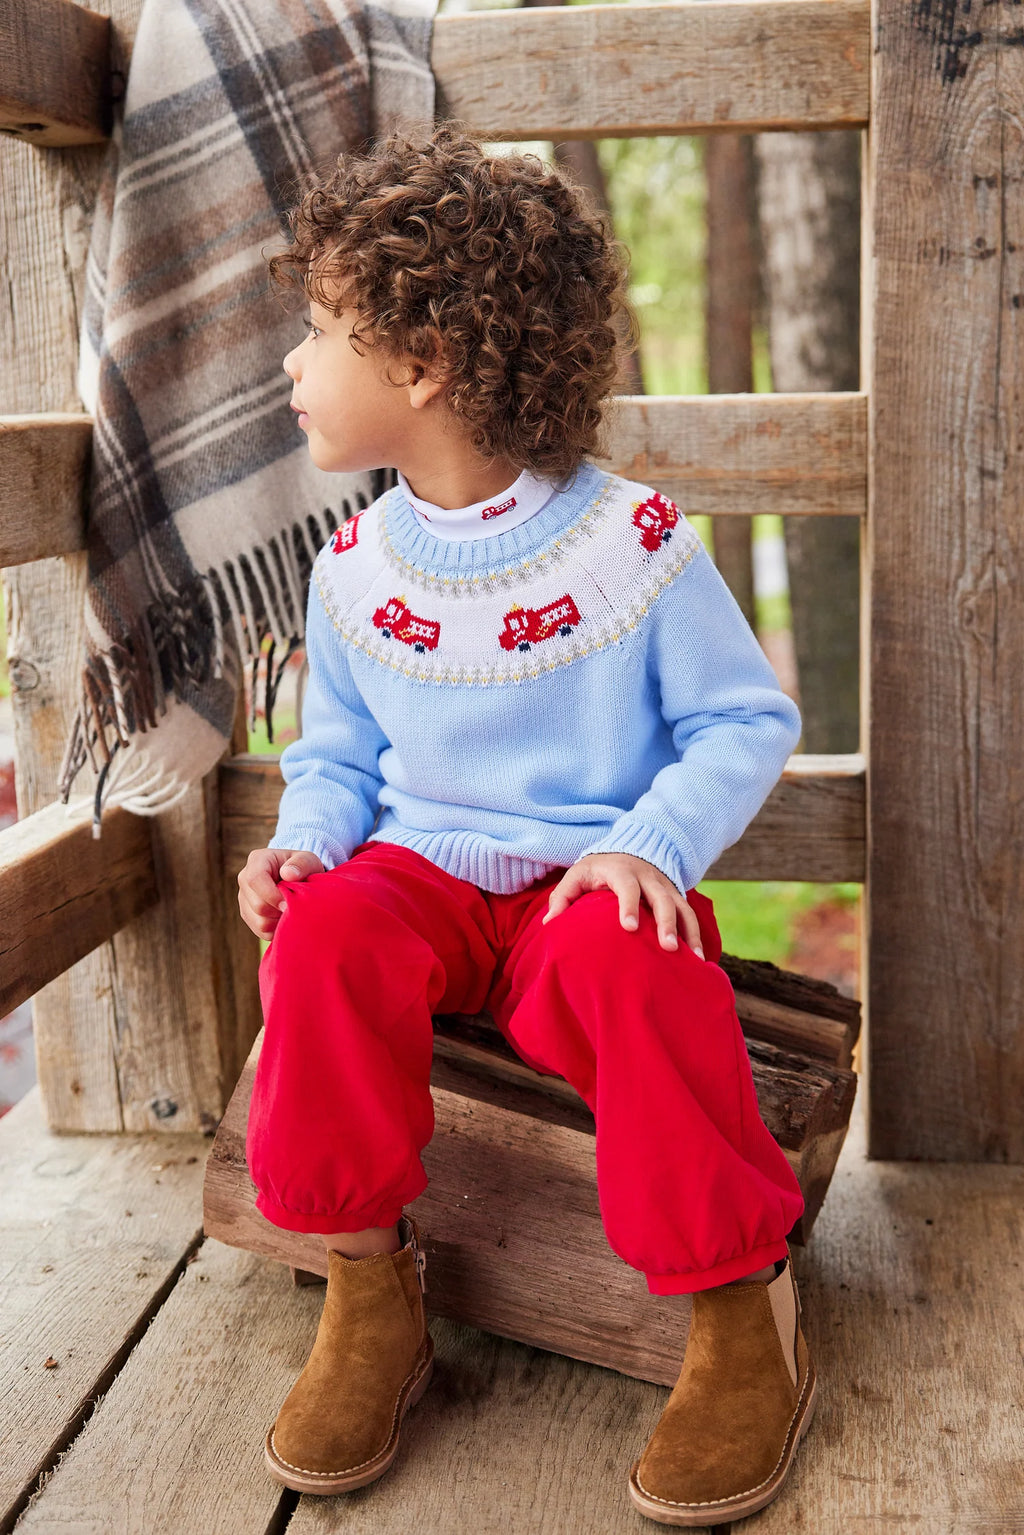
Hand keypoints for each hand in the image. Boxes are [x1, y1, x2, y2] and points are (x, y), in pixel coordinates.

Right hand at [237, 847, 324, 939]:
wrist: (300, 880)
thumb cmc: (304, 868)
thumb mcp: (308, 860)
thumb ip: (302, 864)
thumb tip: (288, 874)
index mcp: (257, 860)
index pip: (255, 879)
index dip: (272, 895)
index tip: (288, 905)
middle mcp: (245, 879)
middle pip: (257, 905)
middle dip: (279, 911)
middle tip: (297, 907)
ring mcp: (244, 898)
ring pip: (259, 922)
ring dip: (280, 921)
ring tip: (292, 911)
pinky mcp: (248, 915)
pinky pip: (261, 931)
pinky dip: (277, 929)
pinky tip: (286, 918)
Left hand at [542, 852, 703, 956]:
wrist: (630, 848)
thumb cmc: (597, 869)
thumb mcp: (576, 875)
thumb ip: (562, 897)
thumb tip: (549, 924)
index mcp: (621, 871)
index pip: (627, 887)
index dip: (628, 905)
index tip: (629, 928)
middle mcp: (648, 878)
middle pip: (661, 899)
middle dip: (667, 923)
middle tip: (668, 948)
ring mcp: (665, 887)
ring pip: (682, 908)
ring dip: (689, 933)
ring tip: (695, 960)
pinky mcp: (676, 896)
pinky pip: (691, 916)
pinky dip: (696, 936)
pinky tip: (700, 960)